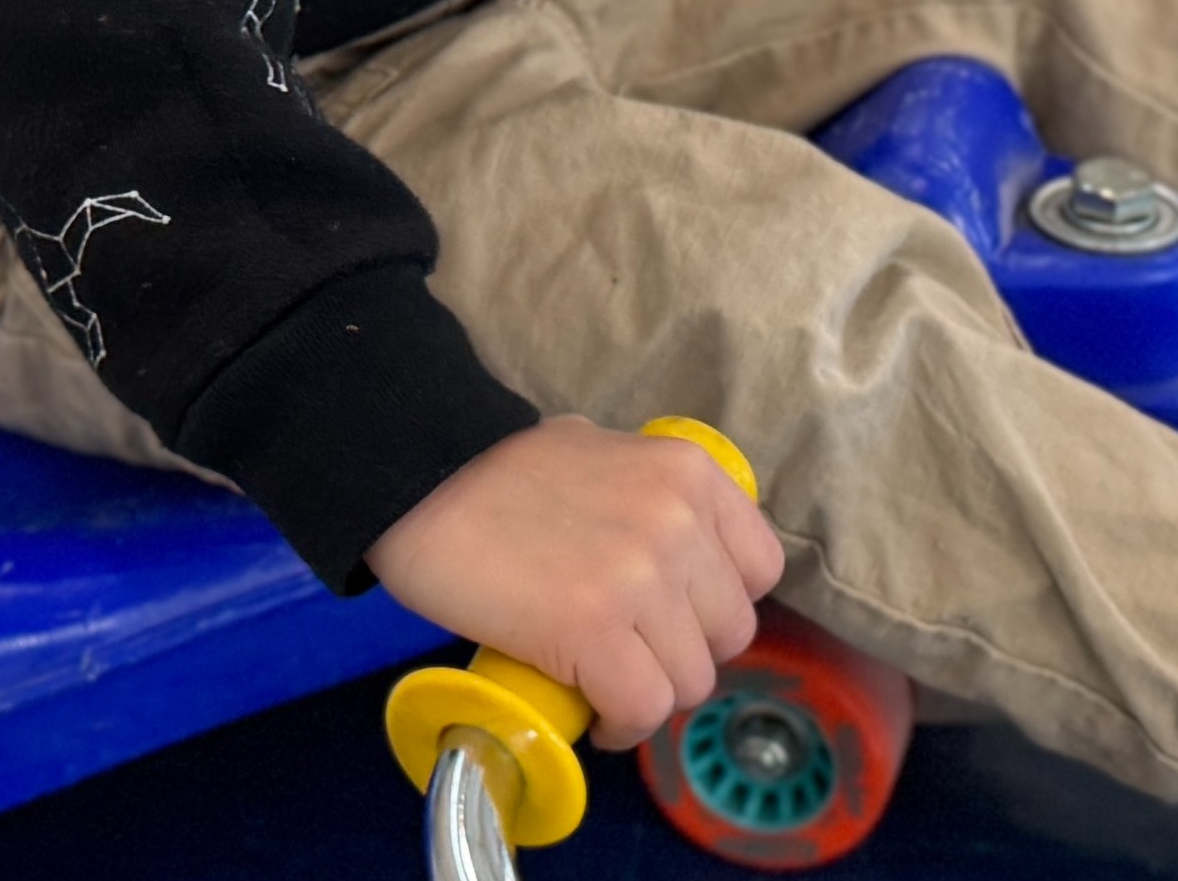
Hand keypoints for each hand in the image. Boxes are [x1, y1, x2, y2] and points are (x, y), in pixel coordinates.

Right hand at [362, 417, 782, 746]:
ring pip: (687, 681)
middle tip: (632, 659)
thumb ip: (650, 495)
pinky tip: (593, 717)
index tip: (678, 622)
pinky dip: (620, 725)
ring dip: (648, 697)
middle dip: (682, 657)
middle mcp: (680, 523)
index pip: (760, 569)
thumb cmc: (496, 471)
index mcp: (691, 475)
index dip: (718, 607)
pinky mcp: (591, 631)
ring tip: (604, 691)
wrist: (418, 480)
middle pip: (727, 634)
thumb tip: (675, 550)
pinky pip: (640, 706)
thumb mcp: (602, 451)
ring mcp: (639, 579)